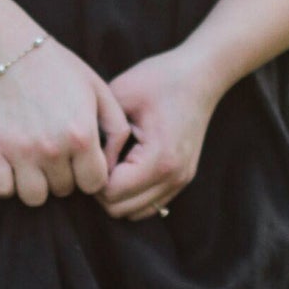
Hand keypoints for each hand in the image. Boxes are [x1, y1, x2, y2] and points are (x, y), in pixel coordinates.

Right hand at [0, 37, 130, 206]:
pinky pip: (1, 189)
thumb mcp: (98, 89)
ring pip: (34, 197)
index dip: (89, 174)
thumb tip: (114, 162)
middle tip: (54, 152)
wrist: (8, 49)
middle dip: (63, 175)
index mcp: (82, 134)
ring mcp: (20, 151)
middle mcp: (52, 148)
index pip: (95, 184)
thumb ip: (116, 126)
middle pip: (64, 190)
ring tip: (34, 162)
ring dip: (35, 184)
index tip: (80, 161)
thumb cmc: (58, 69)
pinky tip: (11, 166)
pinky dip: (6, 183)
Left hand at [99, 46, 219, 221]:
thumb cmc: (159, 80)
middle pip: (119, 208)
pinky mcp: (181, 179)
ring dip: (116, 194)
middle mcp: (173, 177)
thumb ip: (101, 134)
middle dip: (100, 188)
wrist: (200, 76)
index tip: (91, 151)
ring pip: (133, 212)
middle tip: (96, 158)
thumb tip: (88, 161)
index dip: (92, 174)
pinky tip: (125, 168)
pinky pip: (148, 205)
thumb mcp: (120, 97)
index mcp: (159, 159)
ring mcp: (180, 181)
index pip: (110, 192)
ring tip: (111, 163)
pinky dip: (131, 195)